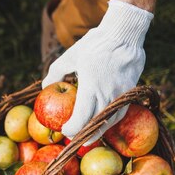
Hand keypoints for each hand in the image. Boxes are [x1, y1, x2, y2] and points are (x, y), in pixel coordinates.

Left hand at [41, 0, 153, 143]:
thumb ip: (55, 72)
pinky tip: (102, 121)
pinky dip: (110, 120)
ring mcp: (121, 94)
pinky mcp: (130, 91)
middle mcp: (107, 93)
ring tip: (88, 135)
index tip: (65, 131)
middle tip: (74, 139)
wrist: (124, 35)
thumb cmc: (95, 44)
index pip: (82, 118)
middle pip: (96, 124)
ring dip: (99, 130)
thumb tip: (44, 87)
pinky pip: (119, 111)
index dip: (72, 129)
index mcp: (91, 86)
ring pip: (110, 121)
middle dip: (84, 135)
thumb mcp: (70, 55)